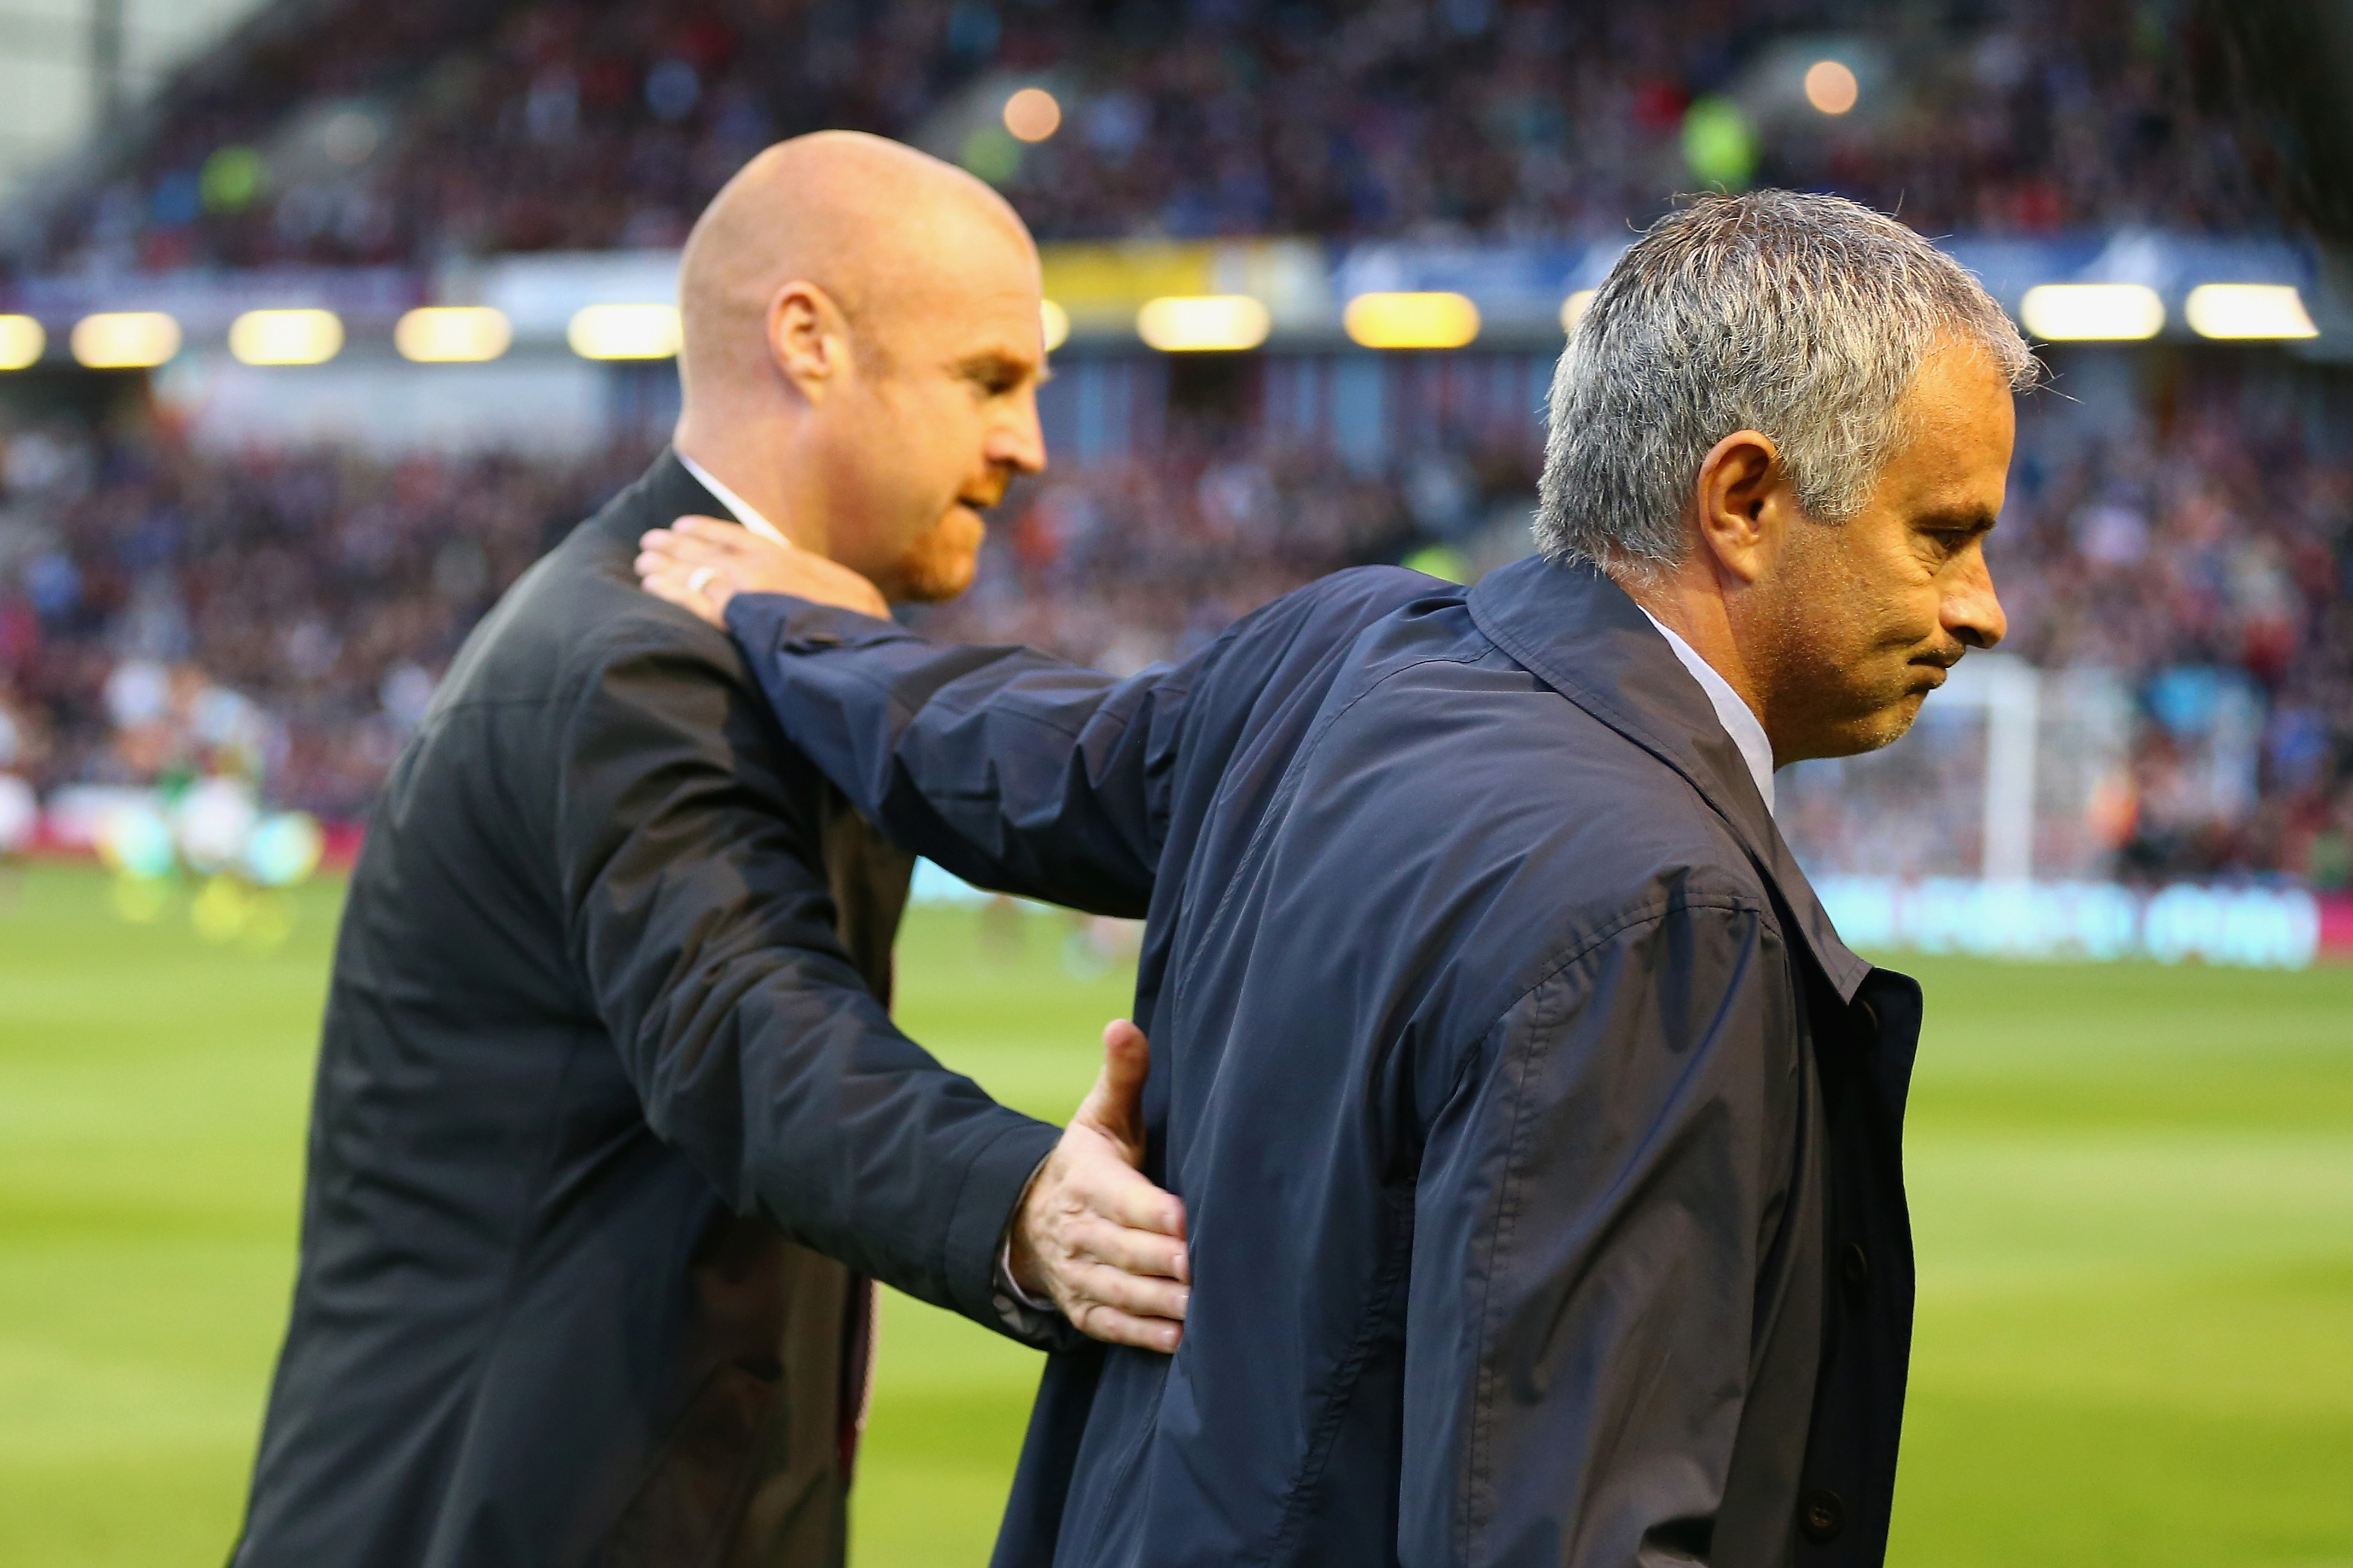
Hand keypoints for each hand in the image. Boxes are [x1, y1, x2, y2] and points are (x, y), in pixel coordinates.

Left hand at [635, 514, 889, 625]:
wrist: (856, 643)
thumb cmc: (856, 620)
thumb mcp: (842, 587)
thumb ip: (811, 580)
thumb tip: (801, 584)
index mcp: (783, 557)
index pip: (734, 537)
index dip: (704, 530)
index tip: (681, 525)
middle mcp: (757, 567)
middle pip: (704, 550)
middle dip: (673, 545)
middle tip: (648, 541)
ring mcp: (744, 591)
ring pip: (692, 571)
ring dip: (664, 565)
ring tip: (641, 562)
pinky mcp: (734, 618)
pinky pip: (691, 601)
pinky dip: (668, 591)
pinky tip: (649, 586)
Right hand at [1011, 1020, 1189, 1352]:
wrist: (1036, 1216)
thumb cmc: (1092, 1160)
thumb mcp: (1103, 1115)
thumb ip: (1122, 1075)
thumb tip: (1123, 1025)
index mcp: (1087, 1178)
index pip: (1119, 1197)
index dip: (1149, 1211)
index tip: (1183, 1219)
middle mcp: (1079, 1229)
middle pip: (1121, 1250)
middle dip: (1159, 1261)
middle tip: (1199, 1268)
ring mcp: (1079, 1274)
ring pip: (1118, 1292)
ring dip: (1158, 1303)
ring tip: (1200, 1309)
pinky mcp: (1085, 1309)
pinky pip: (1111, 1327)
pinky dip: (1143, 1336)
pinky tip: (1180, 1340)